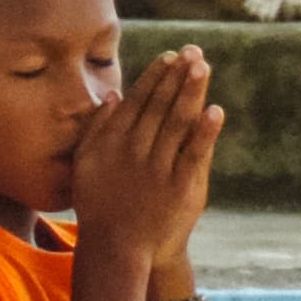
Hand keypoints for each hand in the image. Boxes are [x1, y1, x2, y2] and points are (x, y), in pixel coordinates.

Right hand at [66, 46, 221, 273]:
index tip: (169, 57)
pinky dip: (204, 132)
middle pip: (160, 106)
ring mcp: (158, 168)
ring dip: (190, 92)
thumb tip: (113, 96)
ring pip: (177, 123)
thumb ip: (96, 130)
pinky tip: (214, 110)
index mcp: (111, 144)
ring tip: (202, 66)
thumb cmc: (100, 206)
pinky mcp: (180, 186)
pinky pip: (194, 154)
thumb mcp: (86, 165)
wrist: (117, 248)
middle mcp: (134, 151)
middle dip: (176, 76)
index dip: (154, 77)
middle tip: (192, 51)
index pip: (137, 102)